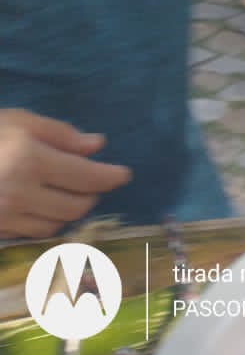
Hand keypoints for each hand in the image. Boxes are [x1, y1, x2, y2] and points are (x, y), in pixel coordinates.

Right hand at [0, 110, 131, 239]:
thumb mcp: (20, 121)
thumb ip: (61, 134)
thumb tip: (98, 145)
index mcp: (31, 161)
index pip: (87, 177)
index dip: (110, 177)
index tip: (124, 175)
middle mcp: (20, 194)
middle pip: (77, 206)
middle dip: (91, 194)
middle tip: (94, 181)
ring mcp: (4, 216)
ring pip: (56, 224)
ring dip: (69, 210)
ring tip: (68, 191)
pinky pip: (31, 233)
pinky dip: (45, 221)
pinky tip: (42, 205)